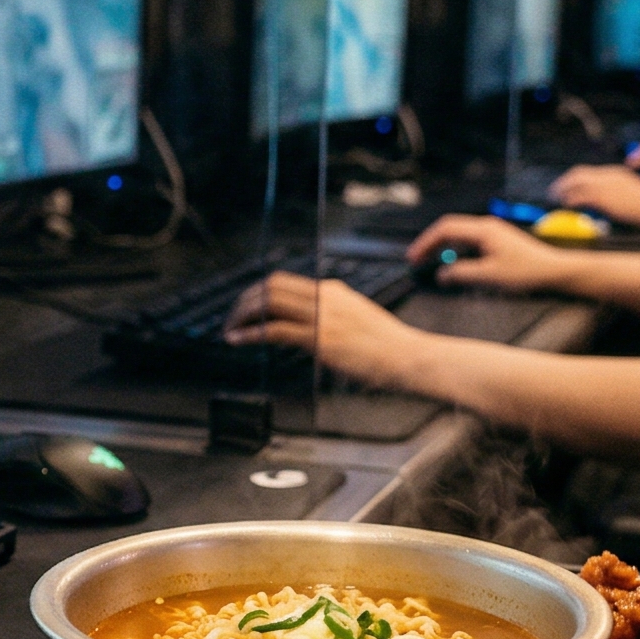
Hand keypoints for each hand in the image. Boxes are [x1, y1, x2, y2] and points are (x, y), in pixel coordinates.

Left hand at [222, 273, 424, 386]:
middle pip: (271, 287)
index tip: (244, 307)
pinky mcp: (322, 337)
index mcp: (332, 291)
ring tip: (230, 330)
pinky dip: (253, 333)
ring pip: (269, 303)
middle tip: (230, 319)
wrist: (409, 357)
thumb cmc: (388, 347)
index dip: (257, 293)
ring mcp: (323, 315)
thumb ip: (334, 316)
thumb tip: (310, 325)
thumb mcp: (358, 319)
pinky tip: (241, 340)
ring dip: (243, 316)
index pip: (284, 282)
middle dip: (244, 302)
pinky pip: (276, 329)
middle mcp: (325, 296)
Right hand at [403, 214, 574, 293]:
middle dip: (431, 243)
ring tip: (430, 262)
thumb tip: (441, 274)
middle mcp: (486, 226)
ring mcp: (493, 232)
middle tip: (416, 260)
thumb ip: (461, 274)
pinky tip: (454, 263)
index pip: (445, 229)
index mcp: (483, 230)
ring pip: (459, 234)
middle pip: (450, 229)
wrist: (554, 271)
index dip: (426, 243)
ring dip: (443, 247)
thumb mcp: (489, 276)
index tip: (414, 257)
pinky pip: (469, 240)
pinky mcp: (498, 240)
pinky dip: (456, 250)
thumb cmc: (526, 272)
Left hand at [548, 165, 639, 225]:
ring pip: (575, 183)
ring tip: (555, 199)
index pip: (589, 172)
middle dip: (564, 182)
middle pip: (578, 173)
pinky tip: (565, 206)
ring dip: (562, 190)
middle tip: (554, 192)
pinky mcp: (602, 196)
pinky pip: (579, 196)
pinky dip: (569, 200)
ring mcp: (604, 184)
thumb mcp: (630, 196)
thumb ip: (615, 197)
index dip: (575, 180)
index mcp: (615, 173)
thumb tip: (602, 206)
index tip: (567, 187)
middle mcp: (608, 175)